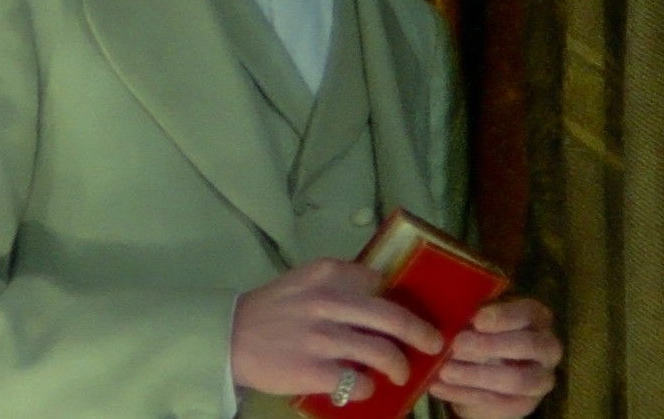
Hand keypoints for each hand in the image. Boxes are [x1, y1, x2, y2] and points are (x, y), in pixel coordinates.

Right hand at [230, 258, 443, 401]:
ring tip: (400, 373)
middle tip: (433, 343)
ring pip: (382, 353)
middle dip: (422, 334)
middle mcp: (329, 302)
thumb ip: (338, 280)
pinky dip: (367, 388)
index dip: (401, 299)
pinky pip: (358, 382)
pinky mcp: (315, 371)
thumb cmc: (272, 309)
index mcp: (328, 274)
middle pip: (393, 317)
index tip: (411, 312)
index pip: (378, 281)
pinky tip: (363, 387)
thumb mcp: (304, 280)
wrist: (230, 336)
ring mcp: (323, 338)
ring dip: (399, 367)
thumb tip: (381, 289)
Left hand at [428, 298, 560, 417]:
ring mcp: (540, 378)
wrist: (487, 374)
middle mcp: (547, 347)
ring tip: (444, 370)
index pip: (529, 313)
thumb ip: (471, 315)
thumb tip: (450, 316)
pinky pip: (497, 401)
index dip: (504, 316)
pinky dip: (464, 394)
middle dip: (490, 345)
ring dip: (477, 375)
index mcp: (537, 317)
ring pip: (516, 379)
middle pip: (528, 345)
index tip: (477, 320)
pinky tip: (439, 387)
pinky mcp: (525, 404)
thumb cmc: (482, 334)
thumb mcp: (478, 319)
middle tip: (457, 344)